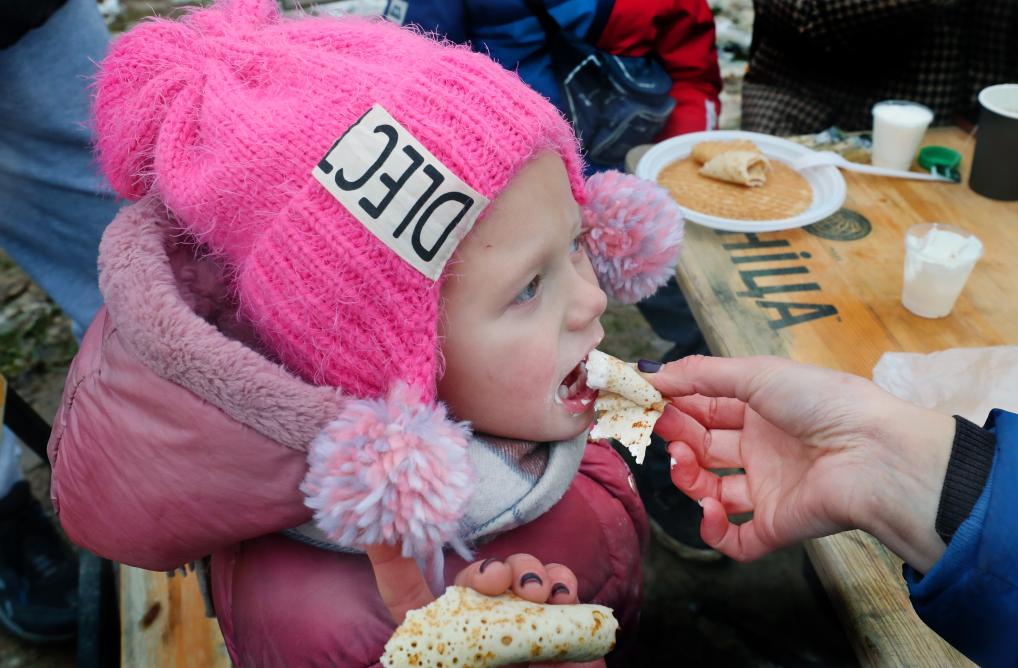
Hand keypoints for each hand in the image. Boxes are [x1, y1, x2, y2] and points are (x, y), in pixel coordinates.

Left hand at [367, 547, 602, 666]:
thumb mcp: (446, 666)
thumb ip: (433, 649)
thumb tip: (402, 643)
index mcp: (441, 633)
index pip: (405, 590)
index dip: (391, 558)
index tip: (380, 531)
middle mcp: (479, 620)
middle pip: (475, 573)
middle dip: (488, 568)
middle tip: (497, 581)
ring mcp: (522, 617)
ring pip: (521, 569)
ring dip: (528, 570)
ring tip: (535, 593)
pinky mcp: (560, 619)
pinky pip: (561, 586)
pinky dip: (563, 583)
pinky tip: (561, 597)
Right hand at [646, 355, 954, 571]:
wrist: (875, 454)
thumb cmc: (822, 403)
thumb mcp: (757, 373)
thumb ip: (701, 374)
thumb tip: (649, 373)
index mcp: (761, 410)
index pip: (705, 409)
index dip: (674, 405)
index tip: (643, 399)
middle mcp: (762, 449)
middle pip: (702, 447)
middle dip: (676, 437)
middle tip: (657, 428)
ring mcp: (767, 489)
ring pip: (710, 491)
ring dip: (687, 479)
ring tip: (684, 464)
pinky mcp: (775, 526)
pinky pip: (735, 539)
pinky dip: (713, 529)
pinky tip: (710, 508)